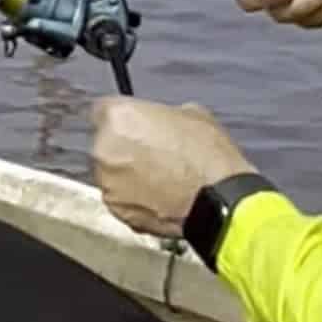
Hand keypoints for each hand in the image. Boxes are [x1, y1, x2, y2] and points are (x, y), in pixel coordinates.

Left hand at [90, 98, 252, 236]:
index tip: (133, 126)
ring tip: (159, 178)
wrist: (219, 201)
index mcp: (119, 118)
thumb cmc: (207, 158)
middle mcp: (104, 149)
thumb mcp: (190, 114)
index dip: (122, 119)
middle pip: (105, 143)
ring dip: (127, 175)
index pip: (103, 110)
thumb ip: (161, 115)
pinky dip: (134, 198)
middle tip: (153, 154)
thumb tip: (160, 123)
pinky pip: (120, 199)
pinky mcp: (117, 210)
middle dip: (124, 147)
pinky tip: (159, 196)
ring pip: (111, 173)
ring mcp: (108, 183)